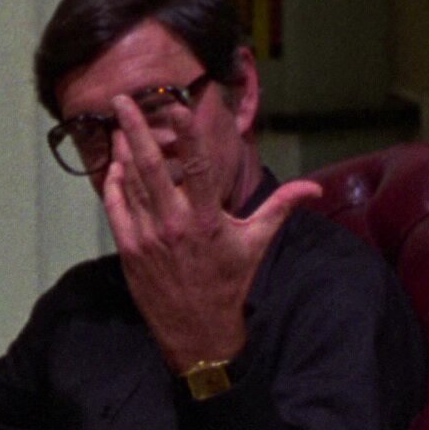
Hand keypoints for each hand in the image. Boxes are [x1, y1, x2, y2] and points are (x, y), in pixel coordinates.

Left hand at [101, 96, 320, 371]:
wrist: (197, 331)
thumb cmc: (229, 283)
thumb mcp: (256, 243)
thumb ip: (281, 208)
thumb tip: (314, 189)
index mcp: (208, 219)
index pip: (197, 167)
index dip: (186, 135)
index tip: (175, 107)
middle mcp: (175, 224)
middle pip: (151, 167)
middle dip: (135, 131)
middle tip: (123, 99)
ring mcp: (148, 237)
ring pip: (130, 184)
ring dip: (122, 151)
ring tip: (118, 123)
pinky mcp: (129, 249)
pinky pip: (116, 208)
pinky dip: (114, 184)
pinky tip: (115, 165)